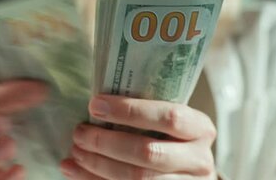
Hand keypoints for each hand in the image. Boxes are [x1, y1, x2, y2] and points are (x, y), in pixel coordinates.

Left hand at [60, 95, 216, 179]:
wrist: (190, 175)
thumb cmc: (173, 140)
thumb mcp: (170, 123)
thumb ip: (146, 112)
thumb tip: (96, 103)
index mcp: (200, 129)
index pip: (169, 117)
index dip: (130, 111)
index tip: (95, 105)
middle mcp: (198, 160)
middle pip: (149, 153)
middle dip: (107, 142)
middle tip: (80, 133)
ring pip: (138, 179)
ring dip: (98, 166)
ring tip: (75, 153)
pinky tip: (75, 171)